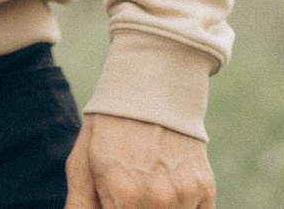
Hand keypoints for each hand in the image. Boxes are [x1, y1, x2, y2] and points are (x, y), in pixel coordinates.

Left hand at [66, 115, 214, 208]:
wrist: (150, 87)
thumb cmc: (109, 128)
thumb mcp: (82, 163)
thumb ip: (79, 206)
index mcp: (123, 197)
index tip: (113, 201)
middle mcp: (157, 200)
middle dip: (132, 207)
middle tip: (127, 194)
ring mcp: (185, 194)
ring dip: (156, 208)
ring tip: (146, 184)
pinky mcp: (205, 188)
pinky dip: (182, 208)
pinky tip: (167, 189)